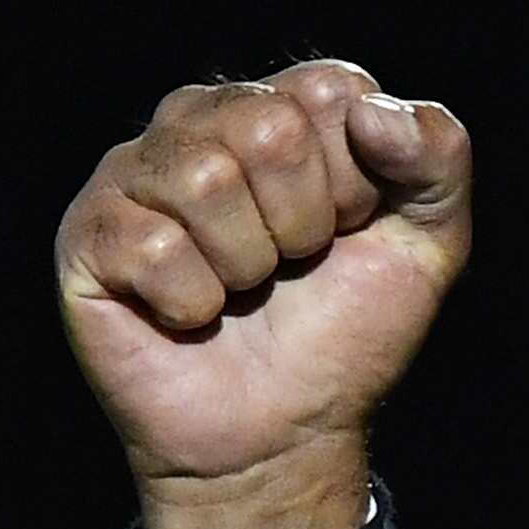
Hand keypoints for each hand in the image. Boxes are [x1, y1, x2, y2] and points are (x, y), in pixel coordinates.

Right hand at [56, 62, 470, 528]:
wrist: (282, 437)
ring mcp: (135, 173)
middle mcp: (200, 120)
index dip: (354, 181)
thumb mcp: (428, 245)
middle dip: (301, 223)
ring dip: (246, 266)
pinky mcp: (89, 233)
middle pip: (267, 128)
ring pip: (205, 180)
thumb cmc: (343, 336)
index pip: (329, 91)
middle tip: (289, 268)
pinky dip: (193, 303)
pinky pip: (154, 246)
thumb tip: (374, 111)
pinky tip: (191, 316)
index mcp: (279, 103)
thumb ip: (438, 156)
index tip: (344, 232)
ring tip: (240, 292)